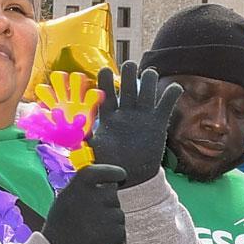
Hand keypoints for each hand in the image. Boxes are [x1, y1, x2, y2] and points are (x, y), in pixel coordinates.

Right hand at [39, 163, 127, 243]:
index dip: (113, 172)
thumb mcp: (65, 201)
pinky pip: (121, 231)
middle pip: (113, 196)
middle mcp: (94, 195)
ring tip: (91, 234)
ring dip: (110, 224)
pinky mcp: (113, 231)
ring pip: (118, 215)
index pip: (102, 171)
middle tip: (92, 221)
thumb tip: (109, 184)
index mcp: (79, 184)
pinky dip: (114, 239)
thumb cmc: (59, 229)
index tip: (121, 174)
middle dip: (107, 206)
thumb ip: (84, 190)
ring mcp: (105, 213)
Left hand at [89, 66, 179, 184]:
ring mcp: (142, 115)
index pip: (107, 92)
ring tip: (149, 75)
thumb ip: (84, 142)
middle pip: (128, 84)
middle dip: (129, 73)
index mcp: (109, 115)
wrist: (131, 176)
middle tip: (130, 66)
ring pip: (146, 89)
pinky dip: (171, 94)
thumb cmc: (110, 164)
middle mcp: (126, 111)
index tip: (106, 71)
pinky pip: (166, 105)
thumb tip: (69, 138)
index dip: (106, 80)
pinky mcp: (158, 123)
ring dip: (148, 78)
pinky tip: (175, 89)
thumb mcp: (94, 152)